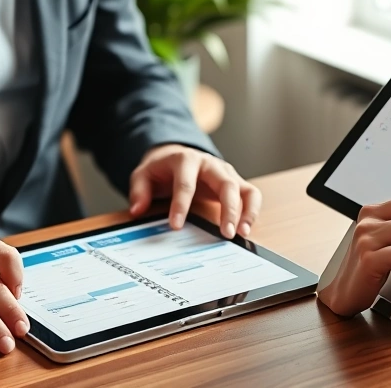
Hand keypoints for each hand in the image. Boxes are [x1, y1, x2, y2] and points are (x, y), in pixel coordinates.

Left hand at [127, 144, 261, 238]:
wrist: (176, 156)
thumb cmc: (162, 169)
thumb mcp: (143, 175)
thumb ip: (139, 191)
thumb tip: (137, 210)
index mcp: (186, 160)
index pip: (186, 184)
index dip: (181, 205)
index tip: (176, 226)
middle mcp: (211, 164)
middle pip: (225, 184)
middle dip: (228, 209)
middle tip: (225, 233)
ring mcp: (226, 172)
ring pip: (244, 188)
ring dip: (246, 211)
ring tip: (241, 233)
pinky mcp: (235, 182)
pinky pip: (251, 195)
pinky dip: (252, 211)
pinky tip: (245, 229)